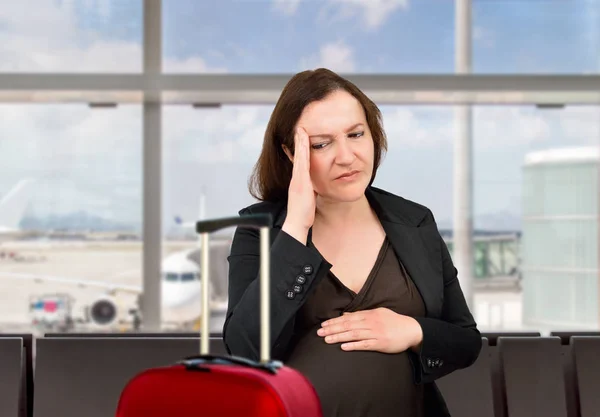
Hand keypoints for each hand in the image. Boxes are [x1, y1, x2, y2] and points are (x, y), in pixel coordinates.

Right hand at [282, 126, 316, 242]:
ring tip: (301, 129)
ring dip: (299, 142)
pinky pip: (301, 162)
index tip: (301, 137)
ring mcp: (297, 178)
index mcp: (299, 181)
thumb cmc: (303, 214)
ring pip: (299, 156)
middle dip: (298, 141)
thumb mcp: (308, 199)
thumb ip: (310, 191)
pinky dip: (301, 150)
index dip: (300, 149)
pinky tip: (303, 141)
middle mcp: (296, 177)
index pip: (300, 161)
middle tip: (299, 127)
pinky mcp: (299, 180)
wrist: (297, 223)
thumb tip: (315, 189)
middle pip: (297, 155)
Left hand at [317, 308, 422, 353]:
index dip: (334, 321)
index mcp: (369, 315)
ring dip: (339, 337)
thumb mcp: (378, 313)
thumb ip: (362, 314)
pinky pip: (364, 345)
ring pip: (353, 335)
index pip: (348, 318)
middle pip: (348, 326)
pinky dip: (353, 345)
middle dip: (332, 329)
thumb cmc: (394, 321)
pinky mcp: (380, 343)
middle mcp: (370, 323)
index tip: (324, 325)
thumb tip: (346, 315)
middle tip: (319, 332)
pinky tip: (344, 347)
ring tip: (327, 339)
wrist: (411, 330)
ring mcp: (375, 333)